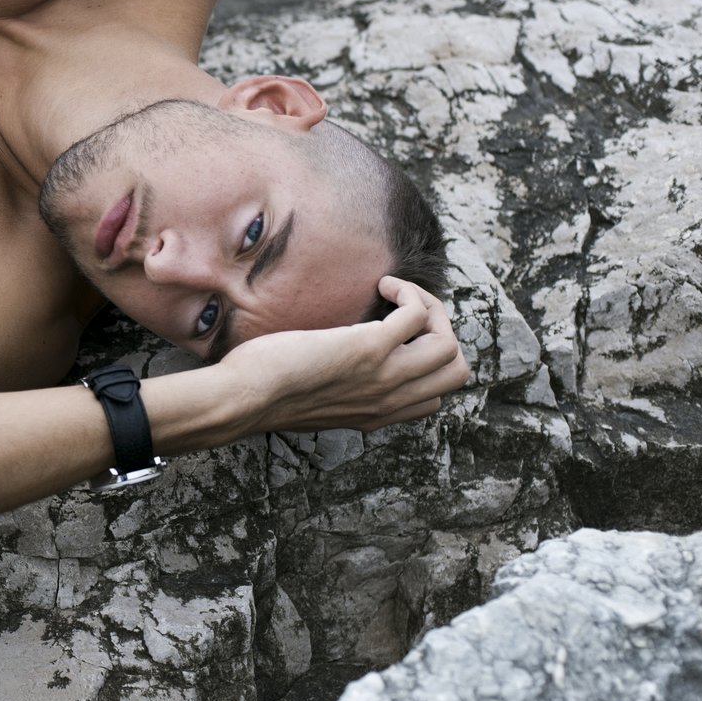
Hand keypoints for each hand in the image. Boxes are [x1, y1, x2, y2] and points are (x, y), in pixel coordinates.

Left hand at [223, 276, 471, 434]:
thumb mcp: (314, 402)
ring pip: (449, 343)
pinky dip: (408, 292)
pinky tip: (381, 285)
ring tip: (395, 293)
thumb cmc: (263, 392)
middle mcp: (389, 400)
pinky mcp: (370, 348)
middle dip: (441, 331)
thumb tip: (335, 364)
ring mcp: (385, 375)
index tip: (397, 337)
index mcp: (378, 415)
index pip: (434, 399)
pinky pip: (417, 314)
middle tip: (406, 310)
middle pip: (456, 370)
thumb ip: (338, 390)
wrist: (245, 397)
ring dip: (429, 307)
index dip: (426, 363)